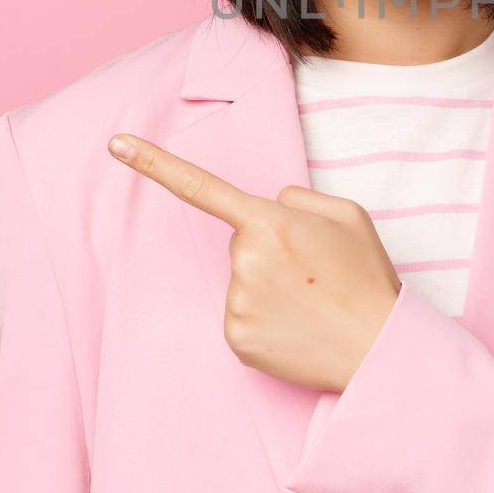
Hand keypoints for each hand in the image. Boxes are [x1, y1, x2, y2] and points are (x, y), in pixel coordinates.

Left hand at [106, 132, 401, 392]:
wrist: (378, 349)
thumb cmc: (366, 278)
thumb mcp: (347, 215)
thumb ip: (300, 198)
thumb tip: (269, 205)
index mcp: (271, 221)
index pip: (202, 186)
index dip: (153, 163)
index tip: (115, 144)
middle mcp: (245, 259)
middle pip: (241, 241)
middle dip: (270, 249)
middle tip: (313, 272)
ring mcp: (237, 302)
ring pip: (241, 280)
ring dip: (269, 287)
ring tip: (311, 302)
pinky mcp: (236, 339)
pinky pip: (241, 317)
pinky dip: (265, 320)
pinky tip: (296, 326)